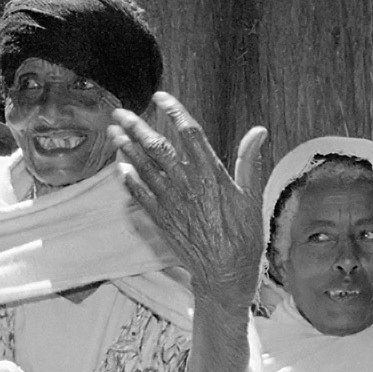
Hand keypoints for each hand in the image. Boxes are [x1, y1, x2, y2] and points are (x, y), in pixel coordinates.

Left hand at [109, 93, 265, 313]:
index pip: (190, 134)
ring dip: (127, 149)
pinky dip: (128, 180)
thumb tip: (259, 131)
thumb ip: (249, 162)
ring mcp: (172, 204)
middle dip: (137, 127)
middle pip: (158, 149)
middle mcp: (188, 186)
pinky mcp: (162, 220)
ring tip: (113, 132)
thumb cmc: (244, 237)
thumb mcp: (253, 198)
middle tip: (120, 112)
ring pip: (144, 169)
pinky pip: (140, 196)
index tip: (161, 97)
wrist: (225, 274)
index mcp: (212, 176)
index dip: (174, 112)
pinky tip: (119, 167)